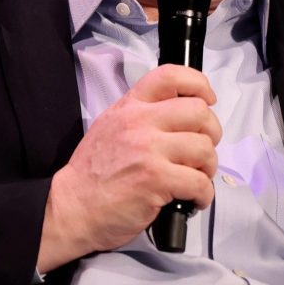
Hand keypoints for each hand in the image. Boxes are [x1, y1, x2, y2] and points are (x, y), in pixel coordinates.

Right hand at [39, 64, 221, 271]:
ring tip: (196, 179)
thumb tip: (179, 113)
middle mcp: (139, 122)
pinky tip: (193, 200)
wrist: (72, 208)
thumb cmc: (93, 174)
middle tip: (201, 151)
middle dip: (211, 133)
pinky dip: (203, 195)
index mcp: (129, 107)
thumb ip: (140, 115)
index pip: (170, 76)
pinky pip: (199, 182)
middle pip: (199, 112)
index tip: (207, 100)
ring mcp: (148, 150)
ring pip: (204, 148)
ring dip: (208, 167)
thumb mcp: (110, 127)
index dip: (199, 84)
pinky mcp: (156, 179)